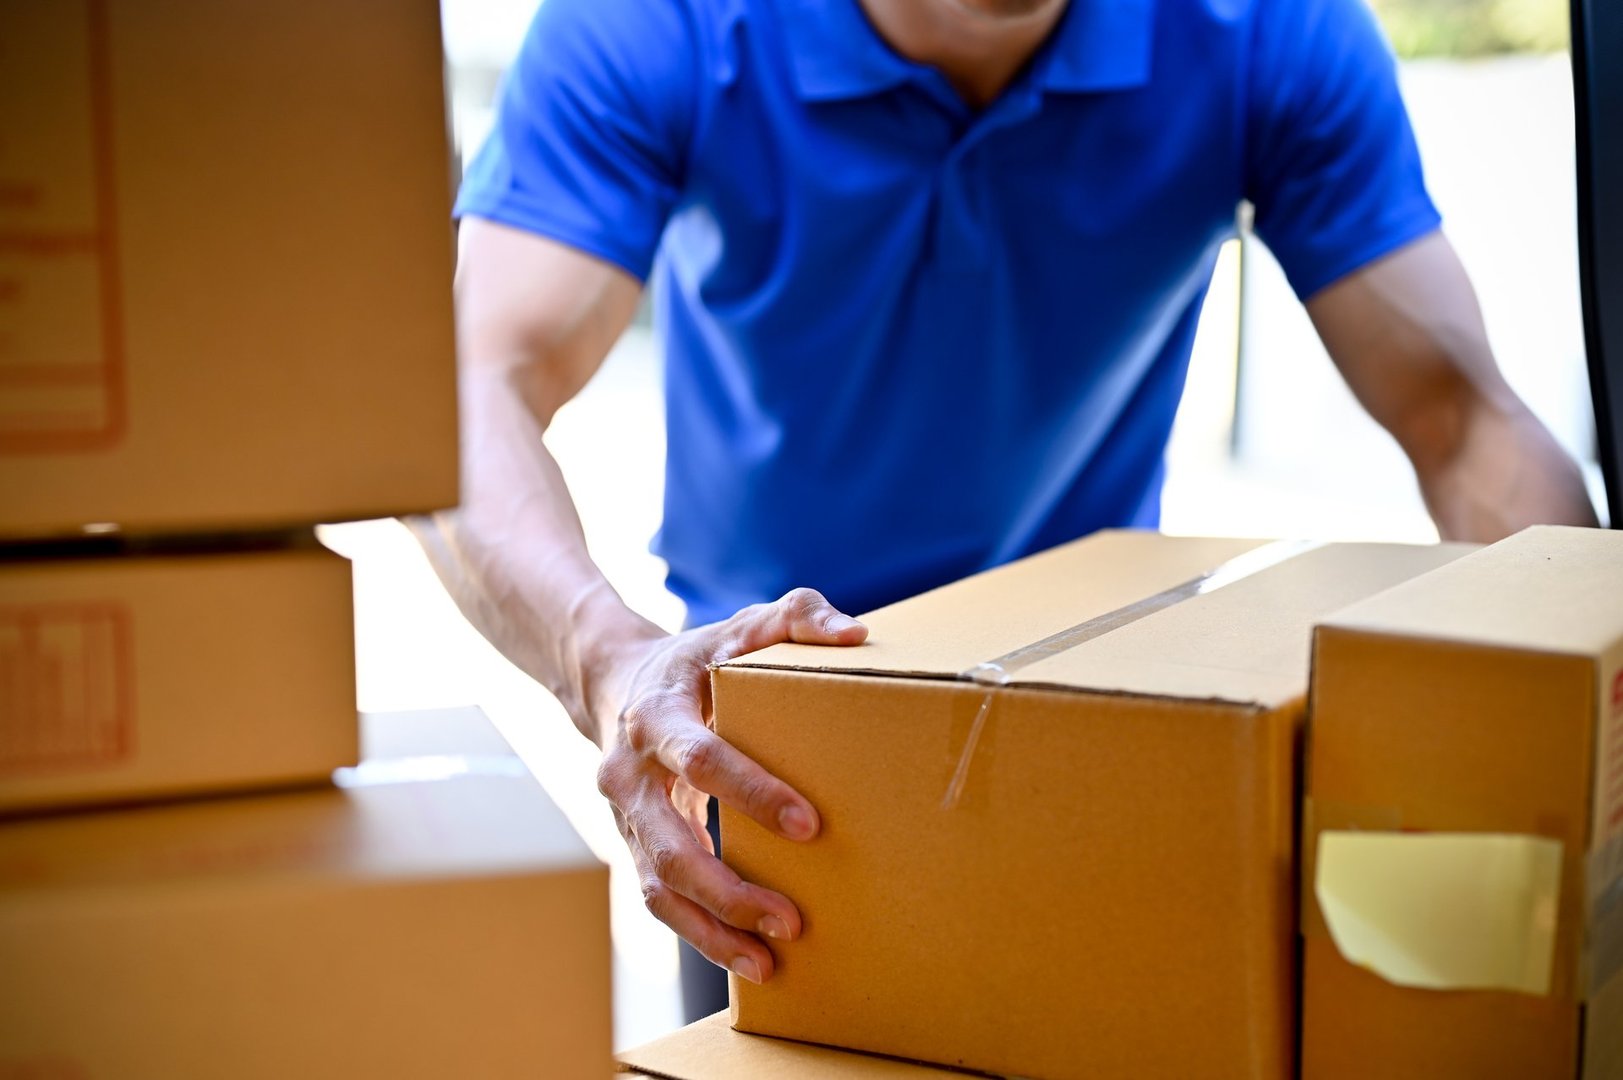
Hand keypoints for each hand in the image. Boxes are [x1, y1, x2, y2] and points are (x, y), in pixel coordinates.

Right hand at [592, 588, 867, 982]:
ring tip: (770, 962)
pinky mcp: (633, 846)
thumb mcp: (740, 626)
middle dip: (730, 888)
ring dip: (713, 929)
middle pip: (670, 845)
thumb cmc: (698, 658)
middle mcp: (628, 773)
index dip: (751, 792)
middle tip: (793, 918)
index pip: (701, 758)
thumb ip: (795, 616)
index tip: (809, 824)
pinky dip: (702, 935)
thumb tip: (853, 634)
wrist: (615, 681)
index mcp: (657, 715)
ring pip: (658, 887)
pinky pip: (661, 901)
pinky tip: (749, 960)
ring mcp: (625, 817)